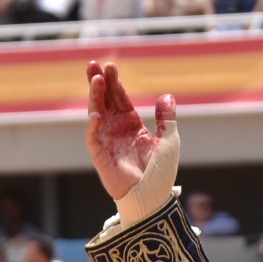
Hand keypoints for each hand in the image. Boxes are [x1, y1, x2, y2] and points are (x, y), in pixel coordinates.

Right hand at [85, 61, 174, 200]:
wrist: (152, 198)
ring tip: (95, 79)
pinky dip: (93, 127)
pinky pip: (92, 138)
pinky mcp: (100, 156)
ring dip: (94, 97)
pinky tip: (96, 115)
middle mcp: (117, 129)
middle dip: (98, 83)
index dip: (114, 82)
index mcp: (132, 124)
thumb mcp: (170, 141)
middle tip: (93, 64)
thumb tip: (167, 95)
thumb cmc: (161, 172)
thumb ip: (168, 119)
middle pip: (104, 101)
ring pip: (96, 113)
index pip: (120, 98)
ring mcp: (107, 141)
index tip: (111, 65)